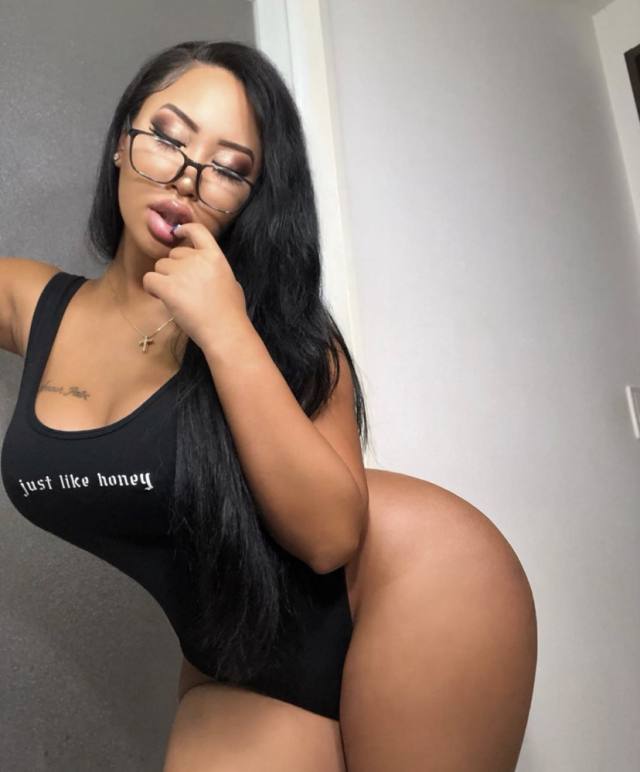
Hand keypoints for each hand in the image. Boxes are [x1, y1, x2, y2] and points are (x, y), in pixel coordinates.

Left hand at [142, 222, 250, 351]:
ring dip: (163, 280)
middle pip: (173, 254)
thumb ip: (215, 270)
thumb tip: (206, 271)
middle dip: (174, 269)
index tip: (177, 233)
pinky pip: (149, 279)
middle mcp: (197, 259)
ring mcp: (182, 272)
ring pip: (160, 266)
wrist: (225, 332)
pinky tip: (160, 297)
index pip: (197, 231)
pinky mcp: (168, 287)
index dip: (184, 229)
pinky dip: (151, 288)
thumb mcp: (231, 282)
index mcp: (215, 256)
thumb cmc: (231, 313)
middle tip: (183, 289)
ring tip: (176, 298)